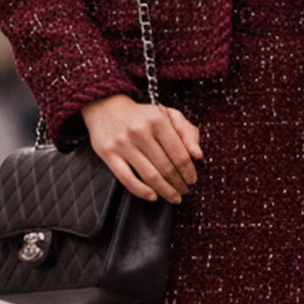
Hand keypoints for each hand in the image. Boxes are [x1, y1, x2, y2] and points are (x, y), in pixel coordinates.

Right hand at [80, 94, 202, 204]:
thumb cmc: (142, 115)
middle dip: (179, 184)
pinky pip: (127, 179)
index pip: (180, 154)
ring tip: (174, 196)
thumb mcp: (167, 115)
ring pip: (150, 176)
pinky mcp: (108, 154)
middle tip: (184, 191)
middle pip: (166, 167)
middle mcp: (140, 131)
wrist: (106, 107)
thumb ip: (187, 132)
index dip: (189, 172)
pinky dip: (142, 192)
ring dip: (166, 191)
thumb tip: (198, 155)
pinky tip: (153, 196)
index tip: (192, 180)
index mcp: (158, 120)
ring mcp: (123, 143)